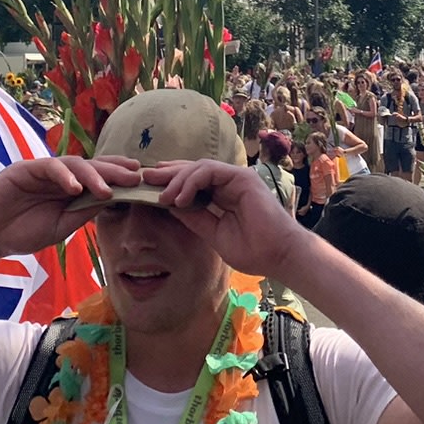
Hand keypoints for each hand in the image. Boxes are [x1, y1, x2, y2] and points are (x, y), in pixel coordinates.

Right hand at [0, 155, 143, 259]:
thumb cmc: (23, 232)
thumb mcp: (60, 227)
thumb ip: (83, 213)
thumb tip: (112, 201)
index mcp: (72, 190)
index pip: (101, 179)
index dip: (120, 178)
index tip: (142, 183)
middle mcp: (62, 176)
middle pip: (93, 167)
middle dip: (115, 171)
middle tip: (135, 177)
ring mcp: (44, 170)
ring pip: (75, 164)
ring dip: (93, 176)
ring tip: (106, 190)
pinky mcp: (26, 169)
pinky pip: (49, 168)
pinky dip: (63, 176)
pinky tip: (75, 188)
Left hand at [143, 160, 306, 279]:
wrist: (278, 256)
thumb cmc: (253, 250)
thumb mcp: (213, 234)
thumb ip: (194, 218)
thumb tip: (170, 207)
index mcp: (223, 196)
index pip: (194, 182)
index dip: (172, 182)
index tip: (150, 188)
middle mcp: (229, 183)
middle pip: (193, 170)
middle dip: (168, 173)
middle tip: (145, 178)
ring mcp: (236, 178)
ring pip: (199, 167)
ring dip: (177, 179)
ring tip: (163, 196)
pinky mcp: (242, 177)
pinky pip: (210, 171)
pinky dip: (192, 180)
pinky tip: (180, 196)